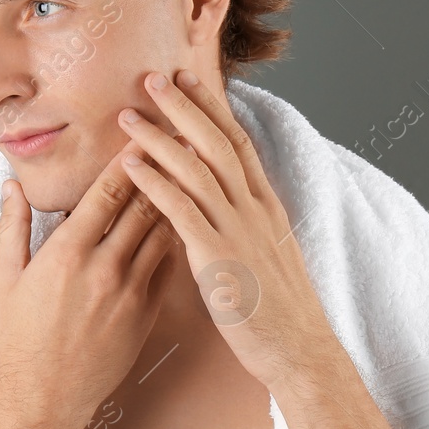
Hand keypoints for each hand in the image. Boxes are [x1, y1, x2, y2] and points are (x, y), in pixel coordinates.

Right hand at [0, 138, 180, 428]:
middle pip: (144, 205)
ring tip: (193, 170)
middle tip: (181, 137)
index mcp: (67, 252)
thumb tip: (10, 186)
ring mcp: (130, 292)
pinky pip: (168, 268)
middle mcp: (104, 267)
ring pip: (163, 233)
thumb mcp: (3, 279)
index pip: (107, 192)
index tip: (143, 132)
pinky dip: (176, 241)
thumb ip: (11, 227)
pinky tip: (187, 222)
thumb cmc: (17, 340)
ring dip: (177, 199)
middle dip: (163, 168)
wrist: (44, 400)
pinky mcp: (146, 314)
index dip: (129, 159)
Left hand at [116, 69, 316, 388]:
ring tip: (128, 114)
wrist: (301, 352)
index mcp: (267, 206)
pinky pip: (182, 210)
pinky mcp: (219, 257)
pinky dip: (155, 182)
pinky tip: (129, 165)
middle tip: (152, 76)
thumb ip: (246, 224)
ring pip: (196, 168)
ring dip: (159, 137)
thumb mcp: (268, 254)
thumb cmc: (280, 311)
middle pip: (216, 142)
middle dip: (183, 106)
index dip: (211, 108)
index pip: (238, 142)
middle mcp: (255, 209)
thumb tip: (224, 204)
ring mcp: (239, 230)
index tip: (188, 80)